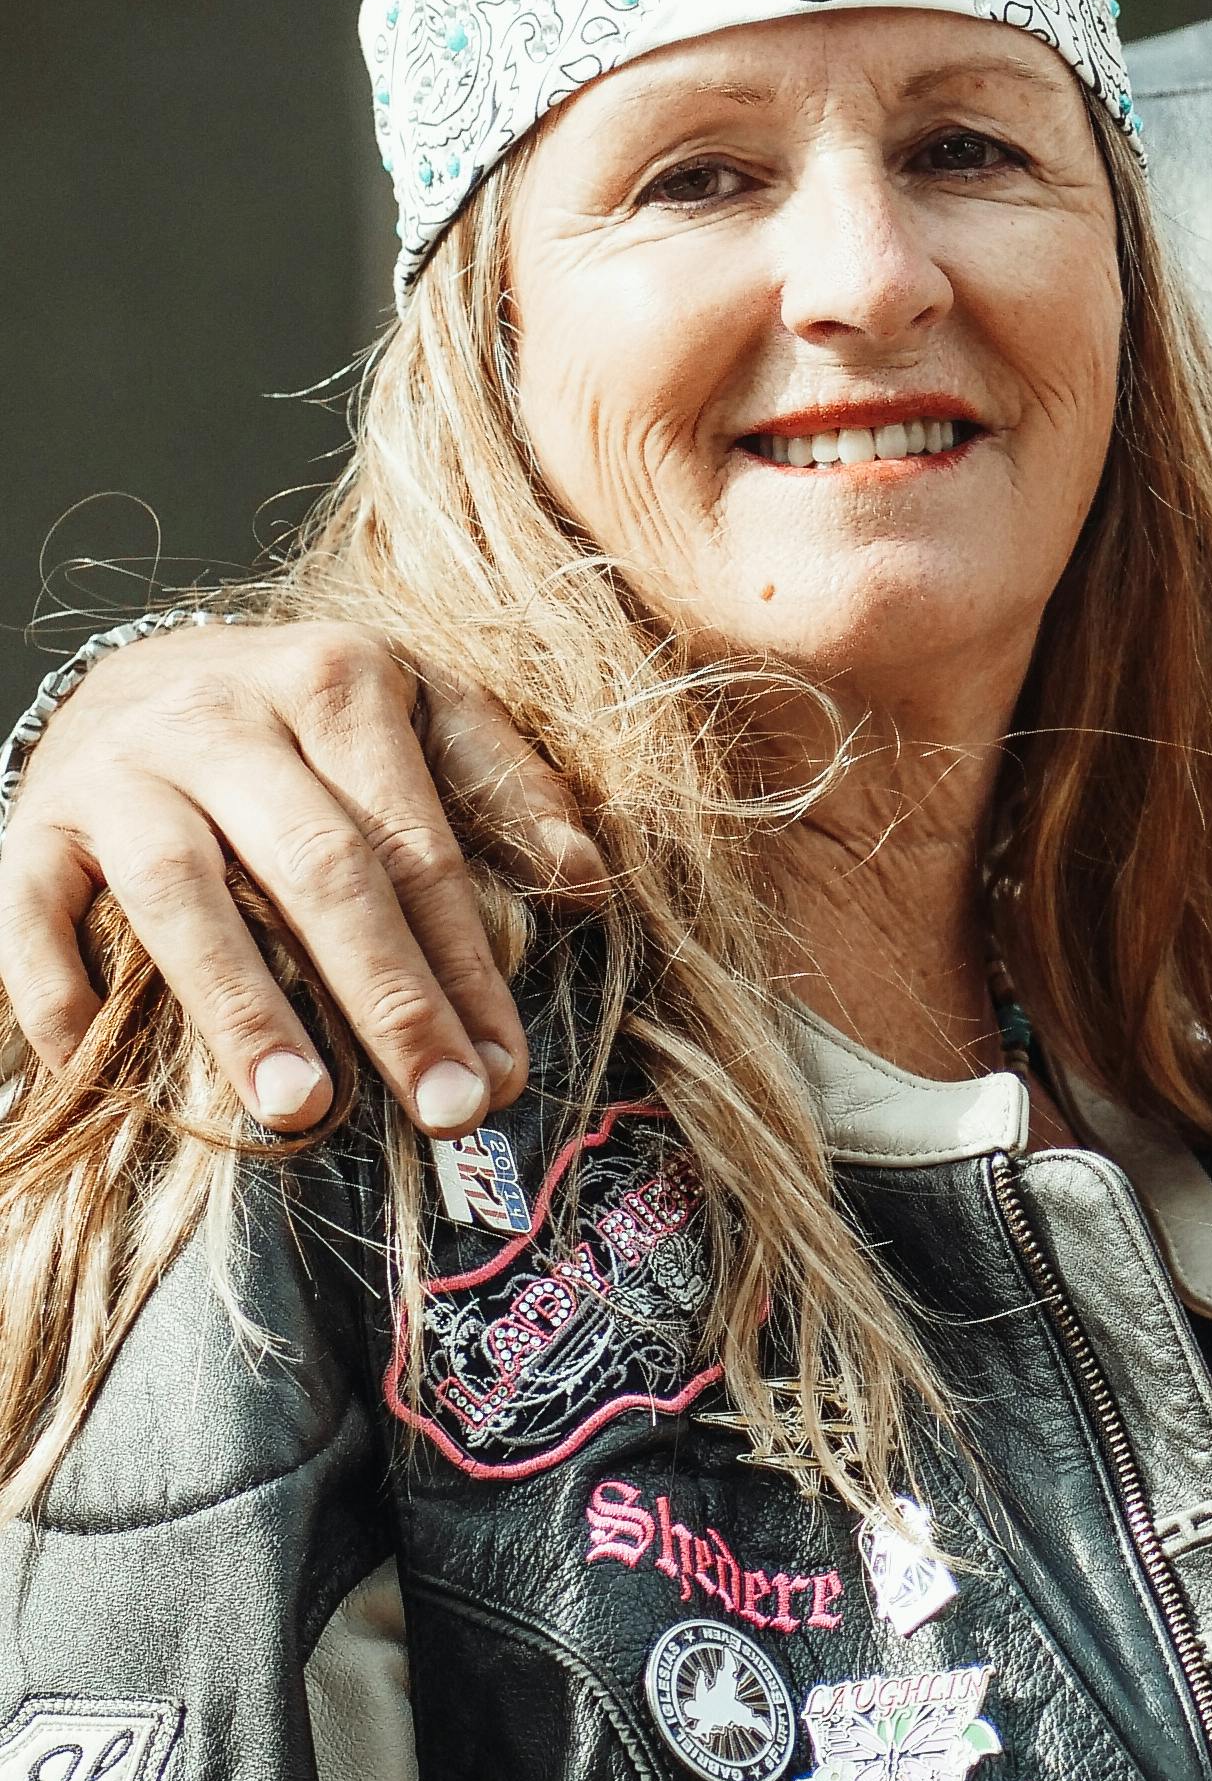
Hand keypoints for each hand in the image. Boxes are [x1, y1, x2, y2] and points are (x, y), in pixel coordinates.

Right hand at [0, 623, 596, 1137]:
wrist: (137, 669)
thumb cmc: (306, 718)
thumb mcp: (418, 709)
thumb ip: (504, 785)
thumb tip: (586, 883)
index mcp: (338, 679)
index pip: (417, 843)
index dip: (466, 962)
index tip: (503, 1069)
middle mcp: (224, 715)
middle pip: (319, 867)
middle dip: (388, 998)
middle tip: (443, 1108)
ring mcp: (118, 769)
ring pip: (181, 893)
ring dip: (242, 1009)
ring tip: (299, 1110)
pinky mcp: (31, 822)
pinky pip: (32, 913)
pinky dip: (60, 993)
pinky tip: (99, 1070)